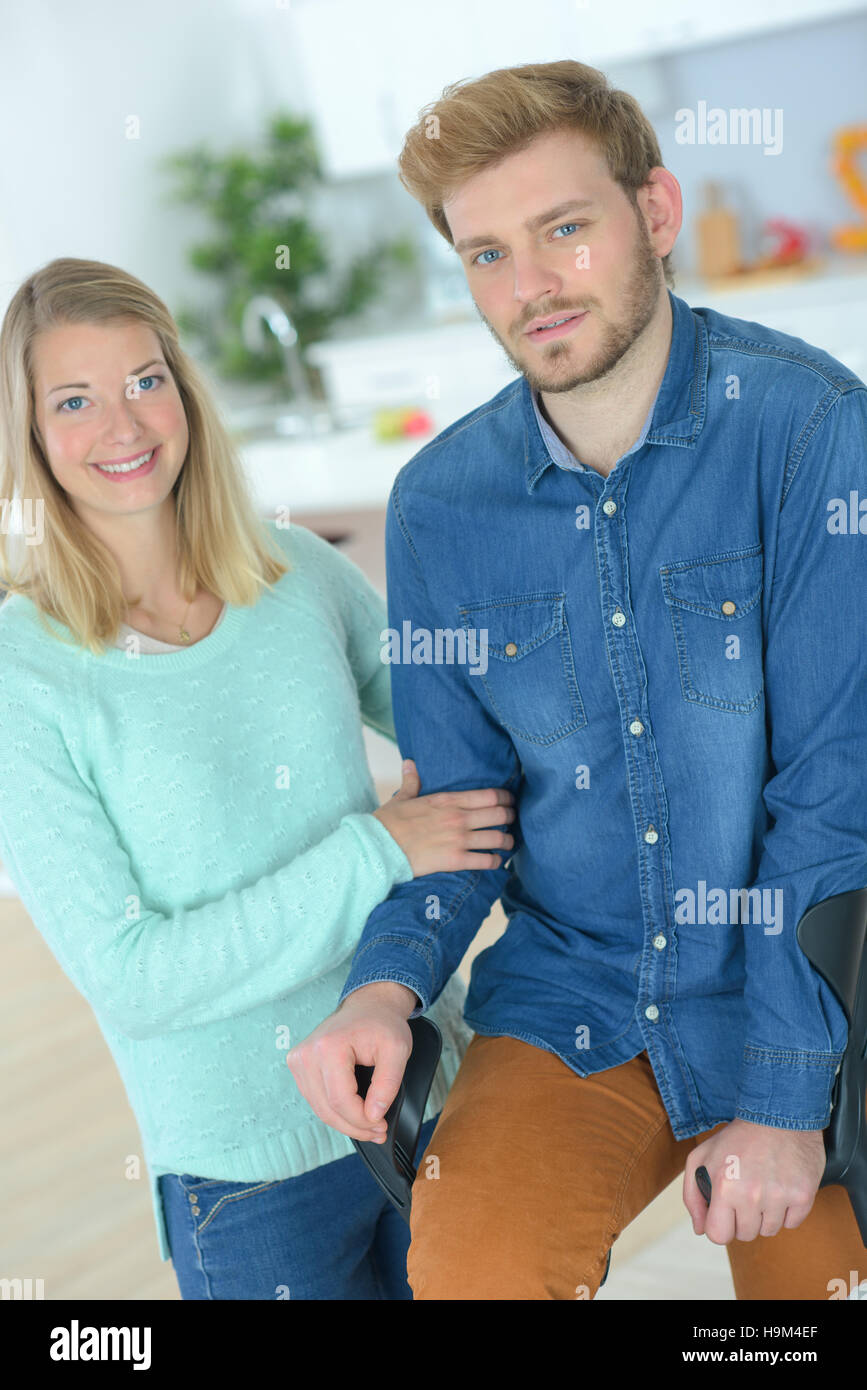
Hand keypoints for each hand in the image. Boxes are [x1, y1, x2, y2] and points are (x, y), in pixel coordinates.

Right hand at [286, 981, 418, 1141]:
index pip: (340, 1100)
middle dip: (355, 1127)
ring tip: (370, 1127)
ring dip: (345, 1123)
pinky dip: (335, 1112)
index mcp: (328, 1046)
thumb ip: (388, 1084)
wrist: (368, 1006)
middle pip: (327, 1109)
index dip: (362, 1120)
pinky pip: (316, 1100)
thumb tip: (374, 1115)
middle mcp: (306, 1054)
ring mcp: (298, 1060)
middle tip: (379, 1133)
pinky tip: (353, 1115)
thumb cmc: (382, 1024)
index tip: (382, 1126)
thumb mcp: (398, 1050)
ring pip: (319, 1109)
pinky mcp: (298, 1066)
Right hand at [372, 757, 515, 876]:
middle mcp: (458, 818)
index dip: (505, 798)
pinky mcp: (455, 860)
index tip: (510, 801)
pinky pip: (485, 861)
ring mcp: (458, 839)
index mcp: (448, 800)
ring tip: (508, 843)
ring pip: (497, 838)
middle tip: (512, 821)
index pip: (489, 795)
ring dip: (507, 841)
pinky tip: (496, 861)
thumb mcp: (402, 798)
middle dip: (510, 818)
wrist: (377, 847)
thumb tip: (409, 762)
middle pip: (499, 815)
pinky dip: (495, 861)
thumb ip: (411, 781)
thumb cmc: (388, 823)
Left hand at [684, 1117, 825, 1242]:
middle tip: (746, 1193)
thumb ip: (692, 1195)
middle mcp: (751, 1195)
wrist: (778, 1113)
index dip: (721, 1226)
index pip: (718, 1235)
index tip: (725, 1213)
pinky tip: (781, 1186)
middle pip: (746, 1235)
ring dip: (765, 1215)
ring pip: (769, 1231)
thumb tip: (699, 1229)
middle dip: (743, 1218)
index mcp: (723, 1186)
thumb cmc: (737, 1137)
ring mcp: (779, 1196)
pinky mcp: (803, 1195)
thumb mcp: (701, 1156)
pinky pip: (792, 1224)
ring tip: (764, 1186)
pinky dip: (787, 1211)